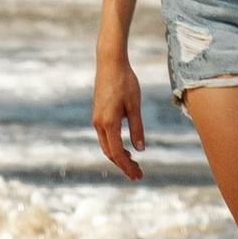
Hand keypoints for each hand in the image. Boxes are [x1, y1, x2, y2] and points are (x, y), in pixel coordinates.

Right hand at [93, 48, 145, 178]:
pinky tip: (126, 147)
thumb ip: (137, 128)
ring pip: (106, 145)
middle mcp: (99, 123)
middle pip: (110, 152)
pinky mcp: (98, 114)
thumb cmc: (125, 82)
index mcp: (108, 123)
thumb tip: (140, 150)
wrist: (110, 63)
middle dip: (123, 165)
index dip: (127, 167)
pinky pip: (105, 136)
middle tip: (138, 174)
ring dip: (119, 156)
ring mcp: (96, 119)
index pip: (116, 153)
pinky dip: (115, 146)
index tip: (138, 175)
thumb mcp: (134, 105)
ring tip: (133, 163)